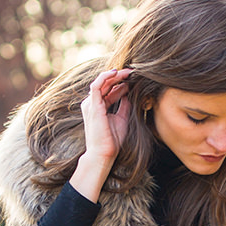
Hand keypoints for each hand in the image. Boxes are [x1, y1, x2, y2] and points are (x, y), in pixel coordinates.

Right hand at [69, 68, 133, 202]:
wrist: (104, 154)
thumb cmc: (112, 140)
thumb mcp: (122, 118)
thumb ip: (124, 105)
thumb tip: (129, 93)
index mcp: (99, 107)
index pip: (110, 89)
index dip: (122, 83)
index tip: (134, 79)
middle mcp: (93, 103)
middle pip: (106, 84)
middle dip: (120, 76)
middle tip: (133, 72)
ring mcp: (91, 104)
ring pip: (102, 82)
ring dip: (115, 75)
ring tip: (128, 72)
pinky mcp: (92, 105)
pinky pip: (96, 85)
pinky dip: (105, 77)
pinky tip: (116, 73)